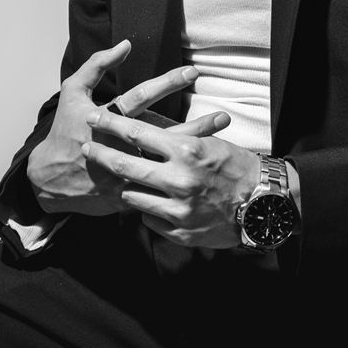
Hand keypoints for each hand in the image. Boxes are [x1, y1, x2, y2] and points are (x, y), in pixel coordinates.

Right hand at [25, 41, 228, 217]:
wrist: (48, 178)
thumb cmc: (64, 130)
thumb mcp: (73, 92)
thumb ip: (97, 65)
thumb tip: (125, 45)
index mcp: (107, 118)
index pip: (142, 96)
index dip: (168, 83)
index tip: (192, 73)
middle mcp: (118, 145)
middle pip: (163, 134)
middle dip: (195, 126)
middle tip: (222, 116)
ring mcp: (122, 172)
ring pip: (164, 164)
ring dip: (192, 154)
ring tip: (221, 146)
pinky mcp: (126, 194)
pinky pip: (154, 188)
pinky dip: (175, 183)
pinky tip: (199, 178)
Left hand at [81, 106, 261, 248]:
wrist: (262, 204)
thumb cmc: (236, 167)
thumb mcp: (209, 144)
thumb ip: (178, 140)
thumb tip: (147, 134)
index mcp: (186, 151)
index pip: (137, 132)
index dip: (111, 123)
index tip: (94, 116)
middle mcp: (178, 179)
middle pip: (125, 164)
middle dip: (100, 154)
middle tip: (85, 146)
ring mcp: (177, 208)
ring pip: (132, 195)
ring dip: (125, 186)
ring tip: (121, 180)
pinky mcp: (179, 231)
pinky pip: (149, 219)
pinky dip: (148, 210)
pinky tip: (152, 204)